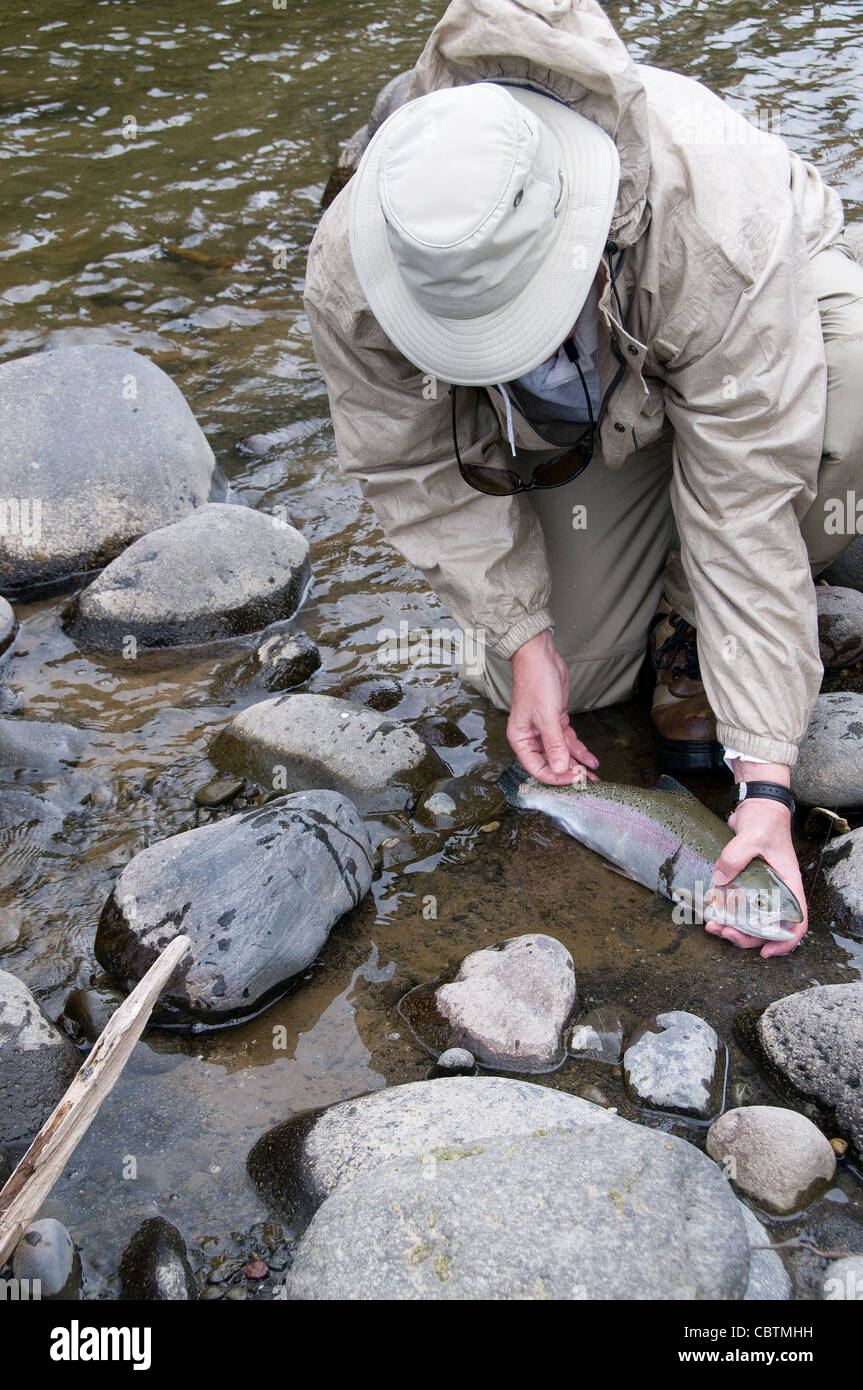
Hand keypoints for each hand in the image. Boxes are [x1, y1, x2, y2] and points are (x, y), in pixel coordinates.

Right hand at [508, 629, 599, 784]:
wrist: (540, 657)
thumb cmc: (535, 683)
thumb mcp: (547, 717)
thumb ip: (554, 744)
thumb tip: (561, 769)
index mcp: (521, 739)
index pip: (538, 768)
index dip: (557, 776)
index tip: (575, 778)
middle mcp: (532, 738)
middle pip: (551, 763)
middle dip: (569, 773)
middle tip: (588, 781)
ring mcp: (545, 730)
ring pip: (562, 754)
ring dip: (577, 764)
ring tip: (594, 775)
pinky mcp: (557, 722)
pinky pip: (568, 741)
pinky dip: (579, 750)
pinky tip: (591, 759)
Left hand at [704, 762, 806, 957]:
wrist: (756, 804)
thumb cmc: (764, 819)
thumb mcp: (752, 835)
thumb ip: (736, 856)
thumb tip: (719, 879)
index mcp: (789, 884)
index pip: (796, 922)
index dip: (784, 941)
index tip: (765, 951)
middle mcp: (777, 890)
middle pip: (766, 927)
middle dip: (745, 936)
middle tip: (722, 932)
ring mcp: (761, 887)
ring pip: (749, 919)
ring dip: (732, 927)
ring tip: (711, 926)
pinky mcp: (745, 881)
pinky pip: (737, 904)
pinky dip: (725, 912)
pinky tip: (709, 913)